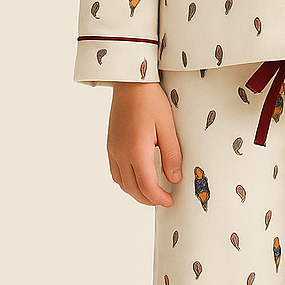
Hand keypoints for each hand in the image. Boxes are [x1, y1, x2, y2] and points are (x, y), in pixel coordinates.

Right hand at [107, 82, 182, 206]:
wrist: (130, 82)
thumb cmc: (150, 100)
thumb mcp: (168, 127)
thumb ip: (172, 155)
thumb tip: (173, 178)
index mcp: (136, 150)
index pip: (147, 186)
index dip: (159, 198)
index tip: (169, 201)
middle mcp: (121, 153)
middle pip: (132, 189)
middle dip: (148, 199)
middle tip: (163, 200)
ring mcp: (113, 149)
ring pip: (121, 183)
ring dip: (136, 192)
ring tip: (152, 193)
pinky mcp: (110, 144)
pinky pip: (115, 172)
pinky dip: (126, 182)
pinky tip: (136, 179)